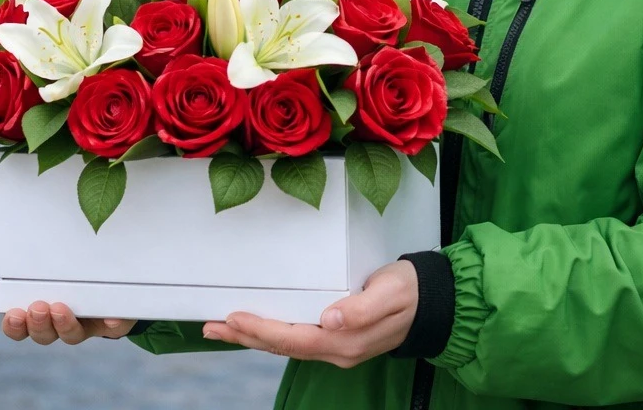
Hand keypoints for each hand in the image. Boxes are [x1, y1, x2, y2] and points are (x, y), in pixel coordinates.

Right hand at [0, 227, 135, 344]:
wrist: (109, 260)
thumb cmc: (59, 255)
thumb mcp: (31, 246)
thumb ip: (3, 246)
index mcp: (36, 305)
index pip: (18, 326)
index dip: (13, 326)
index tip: (13, 313)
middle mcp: (58, 319)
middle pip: (42, 334)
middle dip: (37, 325)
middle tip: (37, 308)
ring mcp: (86, 320)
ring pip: (71, 334)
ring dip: (64, 324)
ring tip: (60, 307)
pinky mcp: (114, 316)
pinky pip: (115, 326)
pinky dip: (113, 323)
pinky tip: (112, 316)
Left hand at [202, 259, 418, 367]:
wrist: (431, 303)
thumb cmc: (410, 292)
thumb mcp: (390, 293)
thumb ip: (361, 309)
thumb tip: (331, 319)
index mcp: (346, 341)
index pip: (295, 339)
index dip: (263, 330)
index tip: (235, 318)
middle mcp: (337, 350)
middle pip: (282, 347)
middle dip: (245, 336)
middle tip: (211, 325)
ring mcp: (337, 348)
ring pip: (286, 346)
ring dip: (253, 337)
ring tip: (222, 328)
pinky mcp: (337, 340)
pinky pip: (296, 341)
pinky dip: (271, 335)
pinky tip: (257, 329)